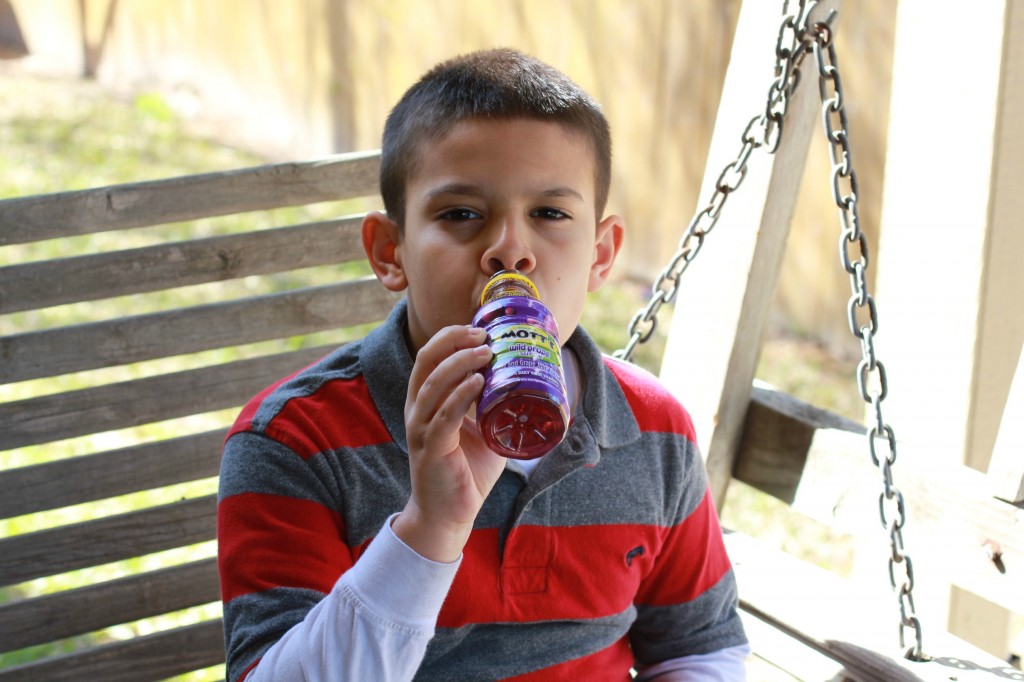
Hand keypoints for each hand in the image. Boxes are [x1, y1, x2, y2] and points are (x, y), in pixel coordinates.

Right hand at [393, 325, 505, 562]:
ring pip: (433, 384)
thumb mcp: (481, 429)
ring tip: (486, 352)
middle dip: (453, 341)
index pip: (430, 356)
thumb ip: (492, 406)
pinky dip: (461, 395)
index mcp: (425, 400)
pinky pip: (444, 416)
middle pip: (427, 361)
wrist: (447, 515)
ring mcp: (421, 428)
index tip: (480, 329)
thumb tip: (529, 383)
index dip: (451, 337)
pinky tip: (478, 383)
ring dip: (460, 363)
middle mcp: (417, 409)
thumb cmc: (465, 470)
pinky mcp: (431, 449)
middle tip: (484, 335)